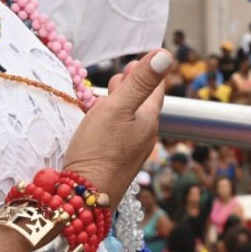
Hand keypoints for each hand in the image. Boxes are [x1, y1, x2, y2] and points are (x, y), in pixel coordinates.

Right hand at [62, 49, 172, 199]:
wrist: (85, 197)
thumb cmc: (100, 149)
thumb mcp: (118, 107)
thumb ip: (141, 81)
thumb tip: (166, 54)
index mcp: (149, 119)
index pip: (156, 88)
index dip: (148, 70)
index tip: (139, 59)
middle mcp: (146, 135)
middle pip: (143, 102)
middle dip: (133, 85)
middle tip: (122, 72)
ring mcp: (132, 150)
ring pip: (130, 118)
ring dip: (120, 102)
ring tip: (109, 93)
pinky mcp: (118, 161)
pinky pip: (119, 133)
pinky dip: (111, 121)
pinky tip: (98, 122)